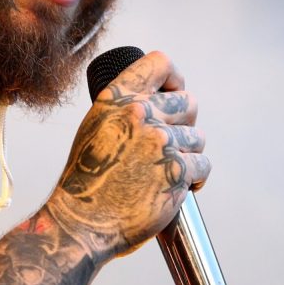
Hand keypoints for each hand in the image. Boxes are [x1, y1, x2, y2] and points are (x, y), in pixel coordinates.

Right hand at [48, 51, 208, 258]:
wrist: (81, 221)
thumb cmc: (87, 180)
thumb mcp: (96, 128)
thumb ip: (125, 110)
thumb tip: (161, 102)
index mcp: (116, 98)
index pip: (159, 63)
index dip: (174, 78)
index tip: (174, 94)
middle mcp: (138, 113)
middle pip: (188, 102)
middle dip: (184, 124)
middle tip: (169, 145)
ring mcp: (159, 141)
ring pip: (197, 138)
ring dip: (187, 155)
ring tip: (163, 172)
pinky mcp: (176, 170)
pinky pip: (202, 165)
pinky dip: (194, 178)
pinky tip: (175, 186)